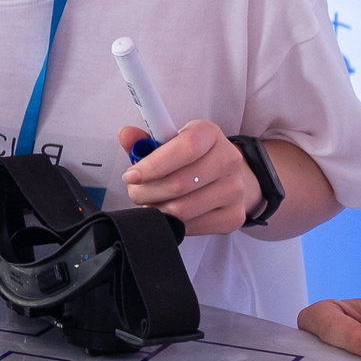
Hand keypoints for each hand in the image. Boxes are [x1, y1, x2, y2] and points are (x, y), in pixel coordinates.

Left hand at [115, 118, 255, 234]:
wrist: (225, 177)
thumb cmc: (188, 158)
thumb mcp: (167, 141)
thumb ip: (143, 140)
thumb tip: (126, 135)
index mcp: (210, 133)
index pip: (186, 148)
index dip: (153, 165)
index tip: (131, 176)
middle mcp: (228, 159)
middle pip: (180, 183)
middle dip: (146, 191)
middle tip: (135, 192)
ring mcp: (235, 190)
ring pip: (182, 209)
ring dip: (156, 209)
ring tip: (149, 202)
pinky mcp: (234, 216)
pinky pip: (192, 227)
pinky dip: (172, 224)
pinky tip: (167, 213)